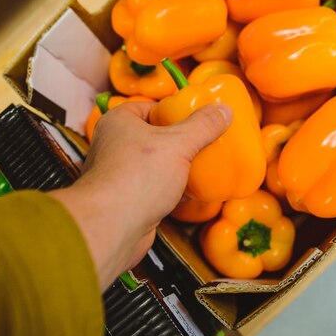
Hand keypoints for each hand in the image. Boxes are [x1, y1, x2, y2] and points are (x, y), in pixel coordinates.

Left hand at [50, 101, 231, 289]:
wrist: (112, 227)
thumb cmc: (137, 176)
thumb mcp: (178, 144)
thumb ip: (202, 126)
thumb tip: (224, 111)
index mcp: (119, 122)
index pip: (150, 107)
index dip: (174, 111)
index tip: (198, 117)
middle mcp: (114, 145)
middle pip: (154, 136)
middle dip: (180, 141)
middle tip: (205, 141)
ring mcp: (120, 174)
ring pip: (155, 163)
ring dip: (177, 166)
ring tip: (203, 164)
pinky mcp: (128, 199)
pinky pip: (155, 187)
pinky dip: (172, 188)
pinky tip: (193, 191)